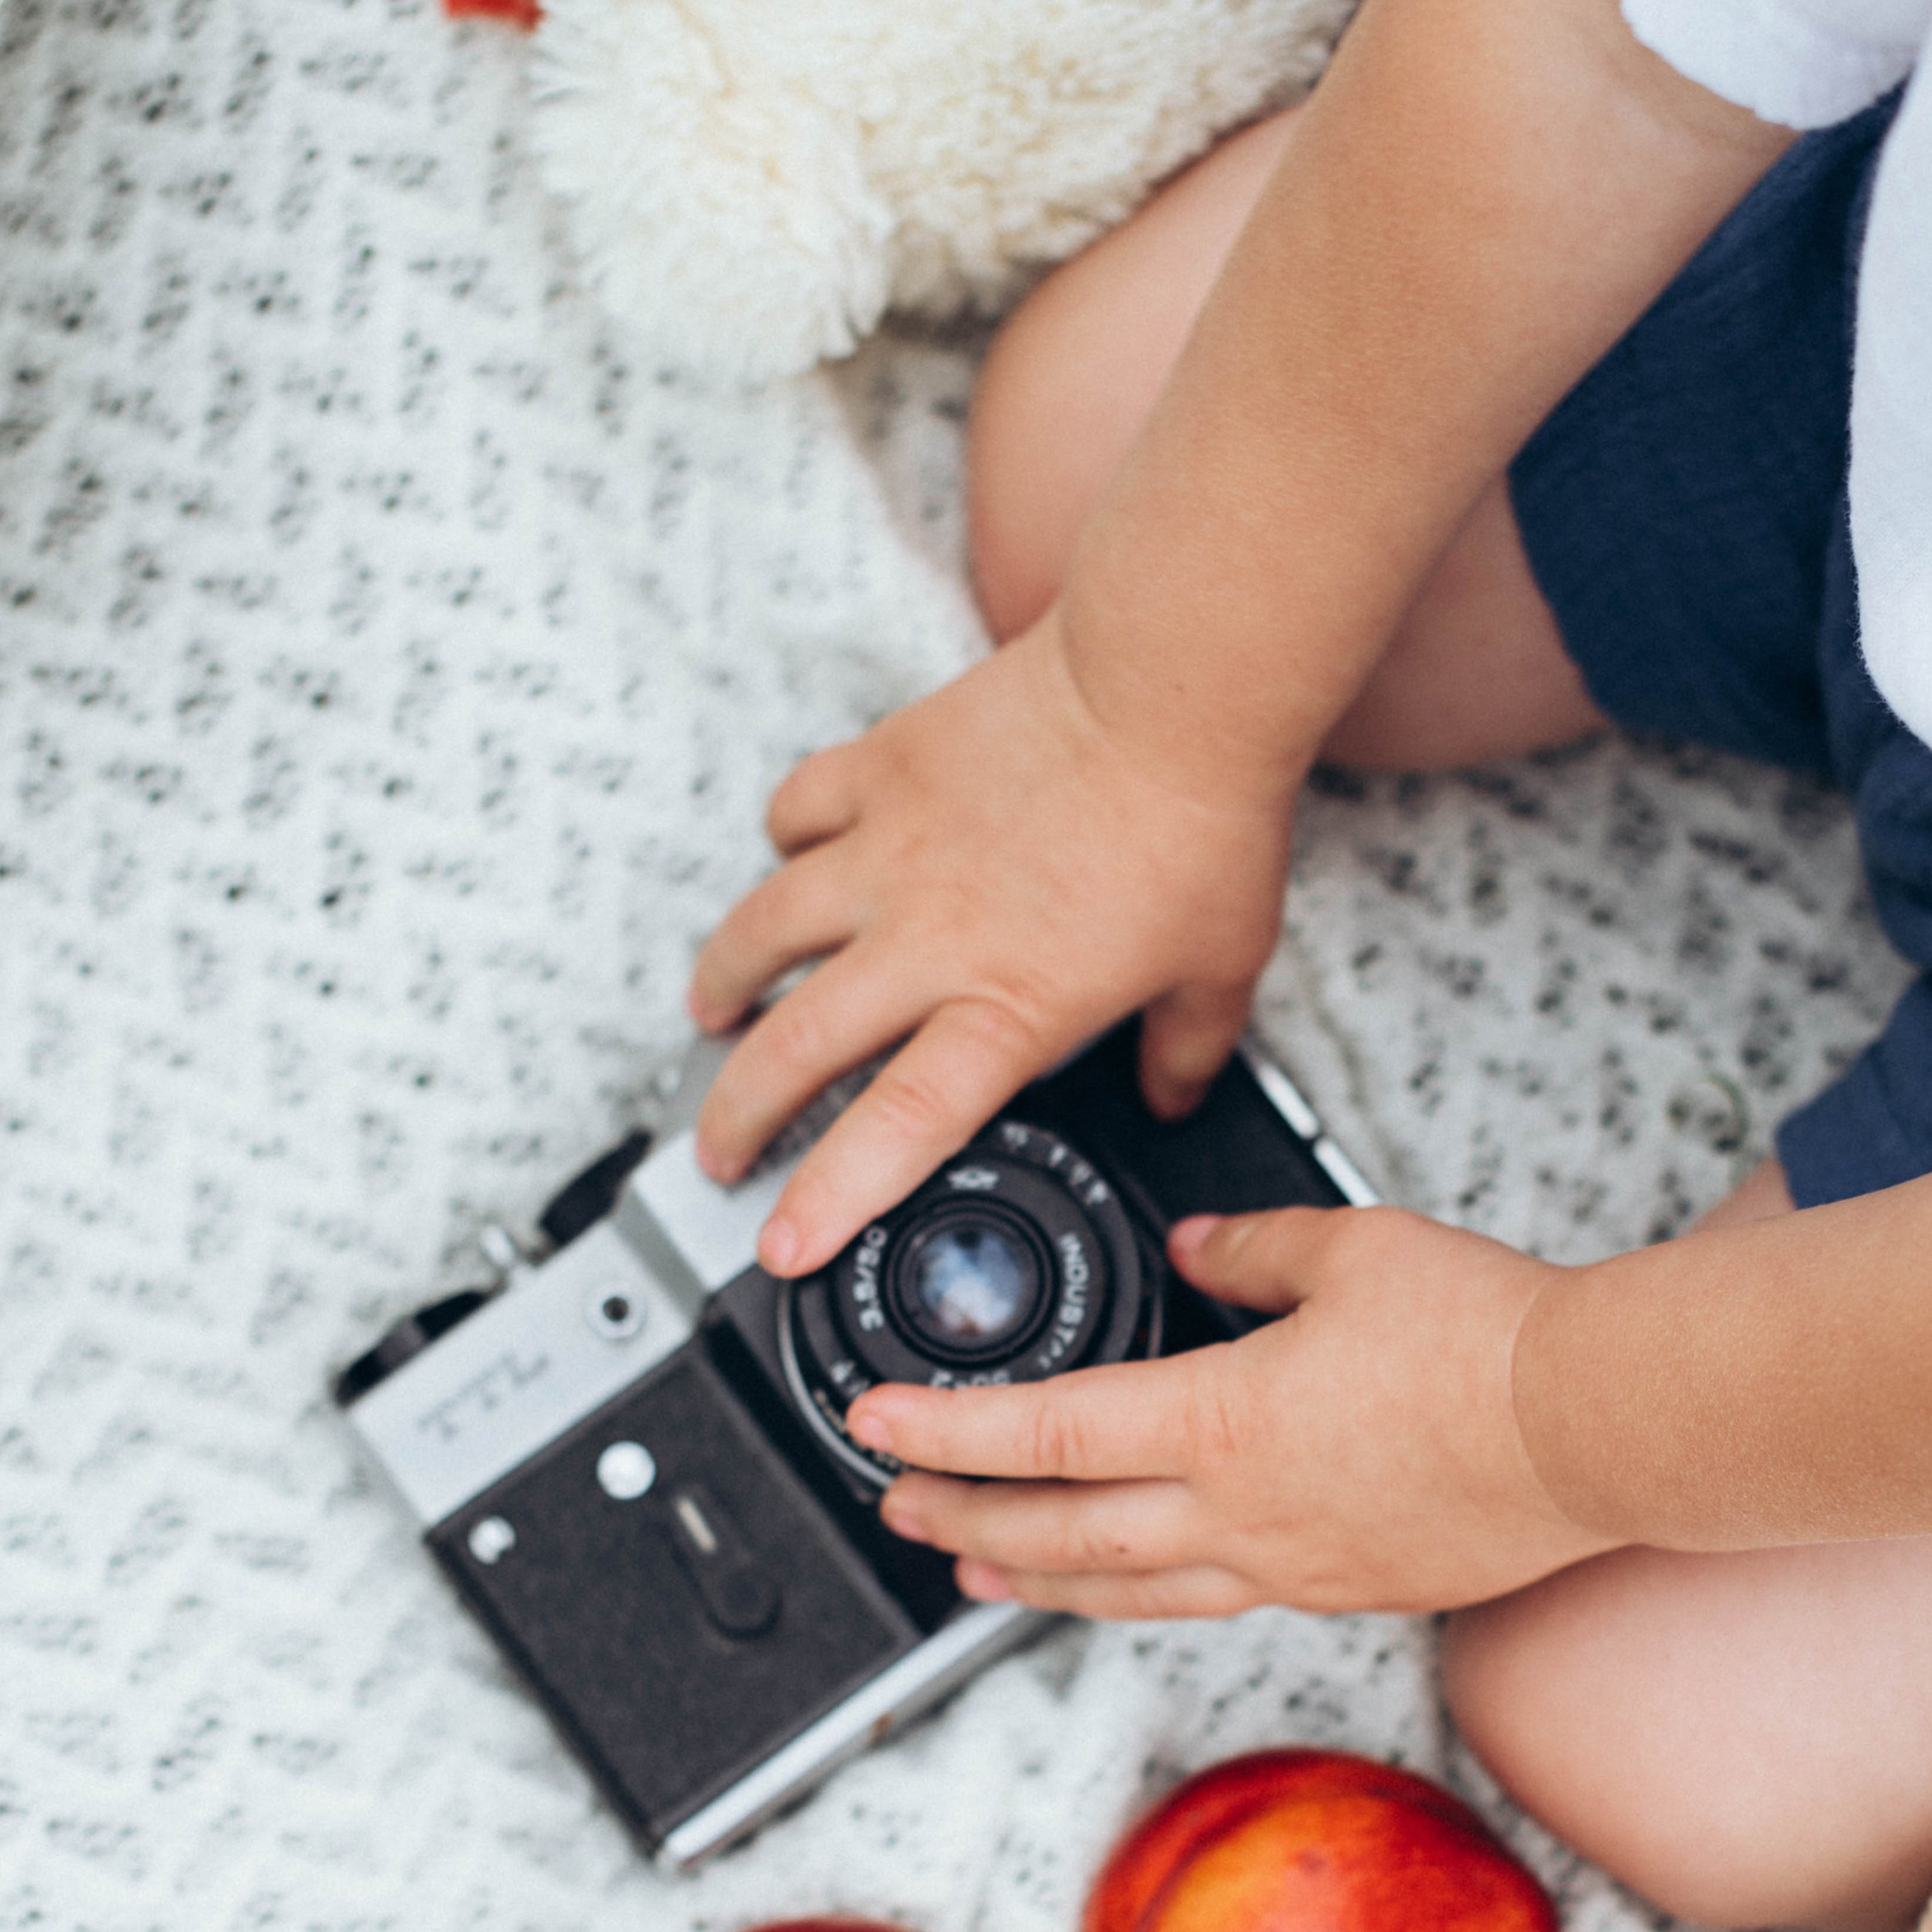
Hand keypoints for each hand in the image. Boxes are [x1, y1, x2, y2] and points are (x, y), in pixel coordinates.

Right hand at [689, 610, 1297, 1274]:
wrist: (1168, 687)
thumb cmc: (1200, 822)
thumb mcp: (1219, 972)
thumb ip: (1184, 1052)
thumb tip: (1173, 1093)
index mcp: (1007, 1006)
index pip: (895, 1129)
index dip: (826, 1196)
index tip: (780, 1244)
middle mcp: (927, 937)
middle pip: (793, 1047)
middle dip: (738, 1115)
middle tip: (721, 1151)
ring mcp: (889, 847)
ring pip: (763, 929)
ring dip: (726, 981)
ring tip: (712, 1015)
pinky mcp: (882, 766)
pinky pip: (797, 808)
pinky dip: (782, 840)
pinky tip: (789, 856)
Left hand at [849, 1205, 1608, 1619]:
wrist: (1599, 1425)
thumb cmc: (1490, 1337)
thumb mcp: (1352, 1248)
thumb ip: (1253, 1249)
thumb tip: (1198, 1249)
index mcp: (1220, 1422)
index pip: (1042, 1434)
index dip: (944, 1434)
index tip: (874, 1427)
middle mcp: (1238, 1515)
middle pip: (1058, 1536)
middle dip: (961, 1522)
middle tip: (898, 1511)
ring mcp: (1289, 1566)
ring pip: (1125, 1591)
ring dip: (1034, 1583)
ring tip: (974, 1577)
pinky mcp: (1343, 1589)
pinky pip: (1209, 1603)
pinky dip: (1138, 1596)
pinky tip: (1128, 1586)